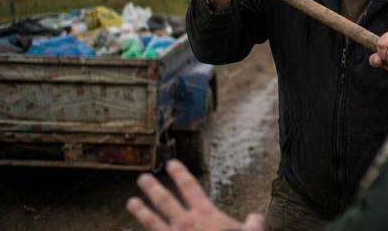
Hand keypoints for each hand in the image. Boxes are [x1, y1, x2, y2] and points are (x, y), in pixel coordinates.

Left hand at [126, 159, 263, 230]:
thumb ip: (253, 224)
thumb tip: (256, 216)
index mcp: (206, 215)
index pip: (191, 188)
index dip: (180, 174)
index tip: (171, 163)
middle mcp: (186, 223)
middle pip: (166, 201)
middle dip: (153, 189)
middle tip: (142, 179)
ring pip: (152, 222)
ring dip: (141, 211)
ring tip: (130, 202)